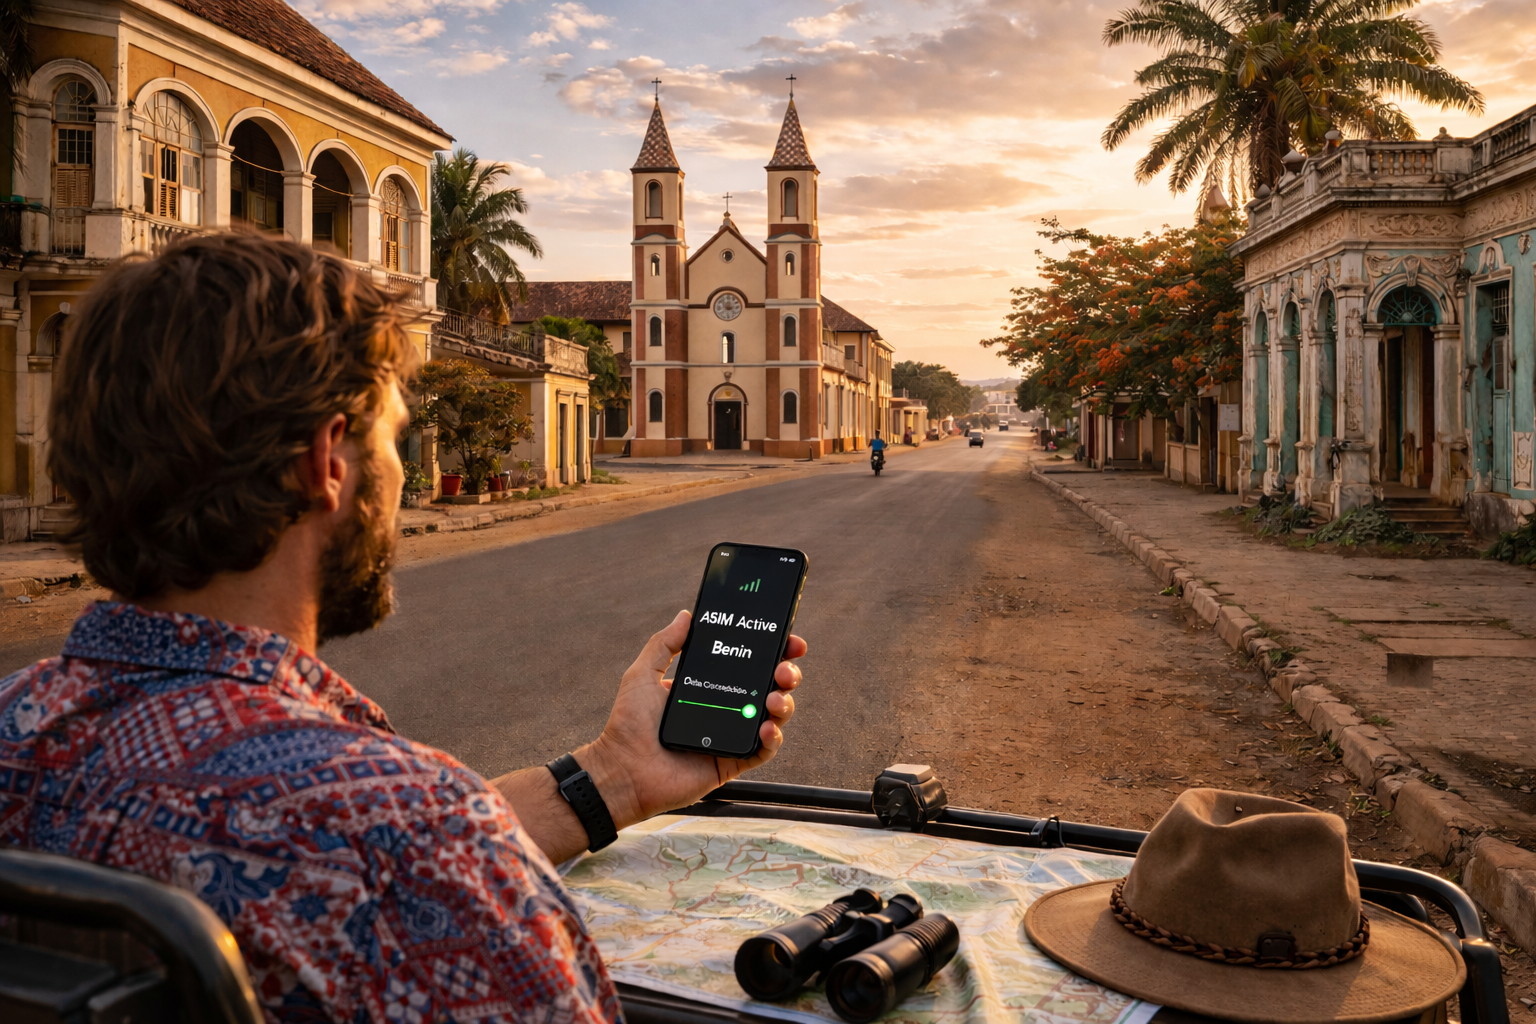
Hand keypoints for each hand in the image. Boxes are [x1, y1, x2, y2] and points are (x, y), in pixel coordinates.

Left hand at [577, 610, 805, 826]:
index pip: (747, 664)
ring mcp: (730, 735)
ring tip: (774, 698)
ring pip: (773, 716)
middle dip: (786, 674)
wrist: (622, 770)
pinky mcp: (732, 761)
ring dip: (784, 704)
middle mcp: (724, 708)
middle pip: (769, 686)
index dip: (772, 652)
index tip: (788, 640)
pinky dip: (772, 738)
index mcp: (708, 686)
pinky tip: (765, 728)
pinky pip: (763, 750)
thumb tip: (686, 615)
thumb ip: (664, 643)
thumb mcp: (643, 674)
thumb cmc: (628, 726)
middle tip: (784, 670)